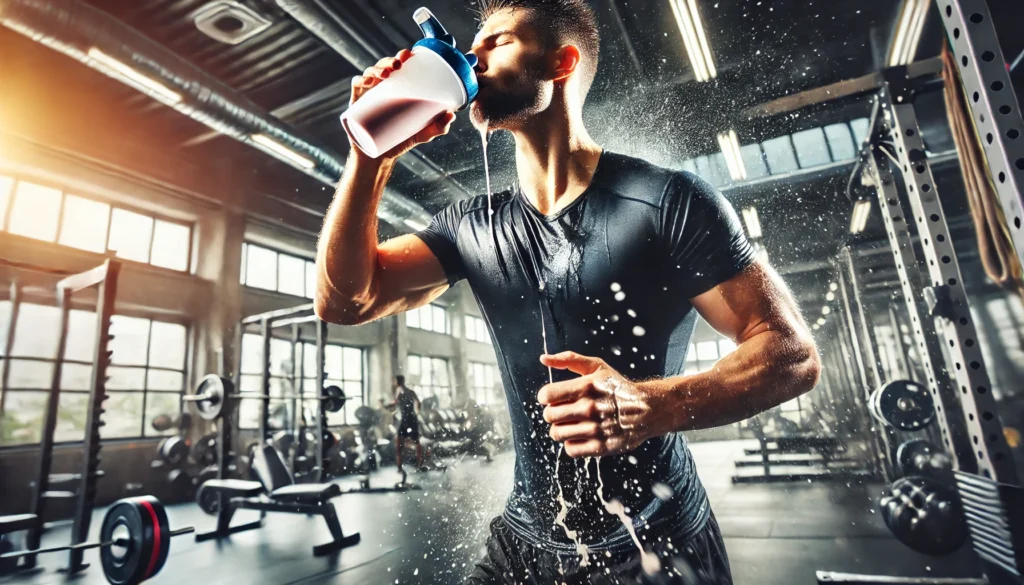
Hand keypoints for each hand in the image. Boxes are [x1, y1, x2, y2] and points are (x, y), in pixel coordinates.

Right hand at [347, 49, 456, 160]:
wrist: (380, 157)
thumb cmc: (401, 141)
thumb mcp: (422, 134)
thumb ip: (437, 127)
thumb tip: (451, 115)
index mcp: (398, 89)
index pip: (400, 66)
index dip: (403, 56)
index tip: (410, 54)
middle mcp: (383, 88)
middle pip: (385, 66)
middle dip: (390, 60)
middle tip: (398, 64)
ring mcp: (369, 94)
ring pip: (370, 72)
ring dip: (376, 68)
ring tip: (385, 74)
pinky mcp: (357, 103)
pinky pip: (356, 86)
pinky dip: (360, 80)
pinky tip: (366, 82)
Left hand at [538, 351, 659, 456]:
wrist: (647, 409)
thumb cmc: (617, 387)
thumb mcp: (596, 367)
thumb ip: (569, 360)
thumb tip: (543, 358)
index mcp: (586, 387)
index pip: (547, 395)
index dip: (545, 397)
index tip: (551, 398)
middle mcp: (590, 408)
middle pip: (550, 416)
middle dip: (552, 413)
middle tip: (563, 411)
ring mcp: (595, 429)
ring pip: (557, 434)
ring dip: (560, 429)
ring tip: (571, 424)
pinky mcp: (601, 447)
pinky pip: (570, 450)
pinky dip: (571, 443)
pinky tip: (580, 435)